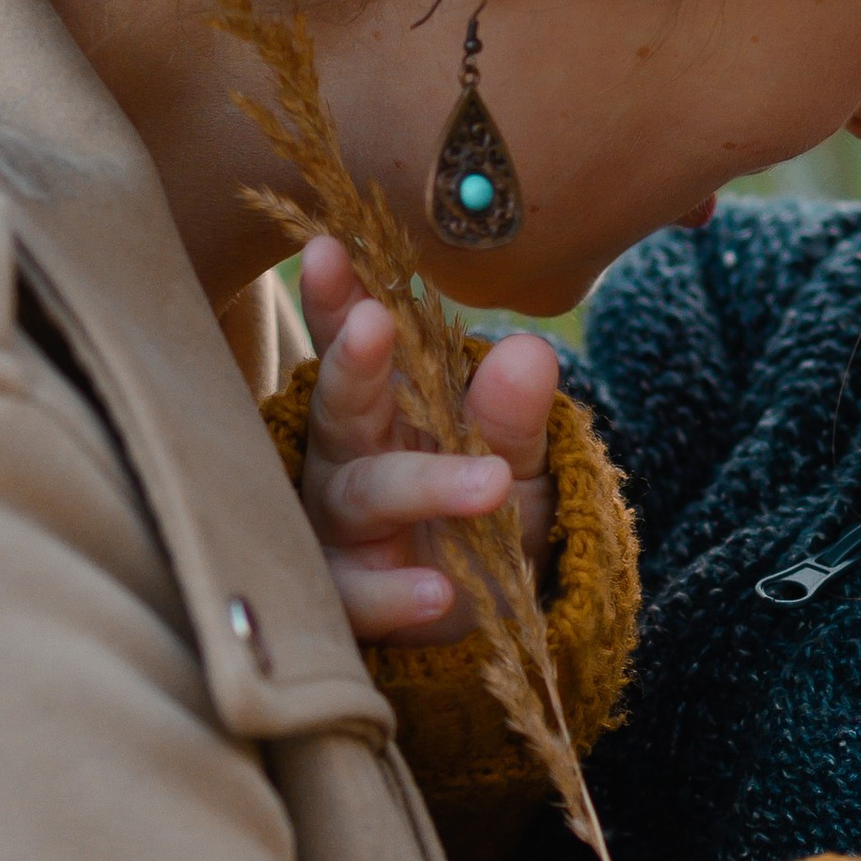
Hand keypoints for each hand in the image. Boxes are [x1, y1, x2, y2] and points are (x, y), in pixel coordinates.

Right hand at [295, 235, 557, 644]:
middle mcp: (345, 459)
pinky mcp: (346, 598)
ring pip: (362, 497)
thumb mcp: (511, 460)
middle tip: (376, 324)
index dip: (338, 299)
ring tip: (488, 487)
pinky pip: (359, 596)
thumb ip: (511, 415)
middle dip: (354, 365)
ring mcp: (338, 529)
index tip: (330, 247)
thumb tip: (530, 349)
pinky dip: (396, 593)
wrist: (480, 612)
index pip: (355, 344)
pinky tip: (438, 589)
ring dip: (422, 486)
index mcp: (382, 408)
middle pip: (340, 406)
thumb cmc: (479, 516)